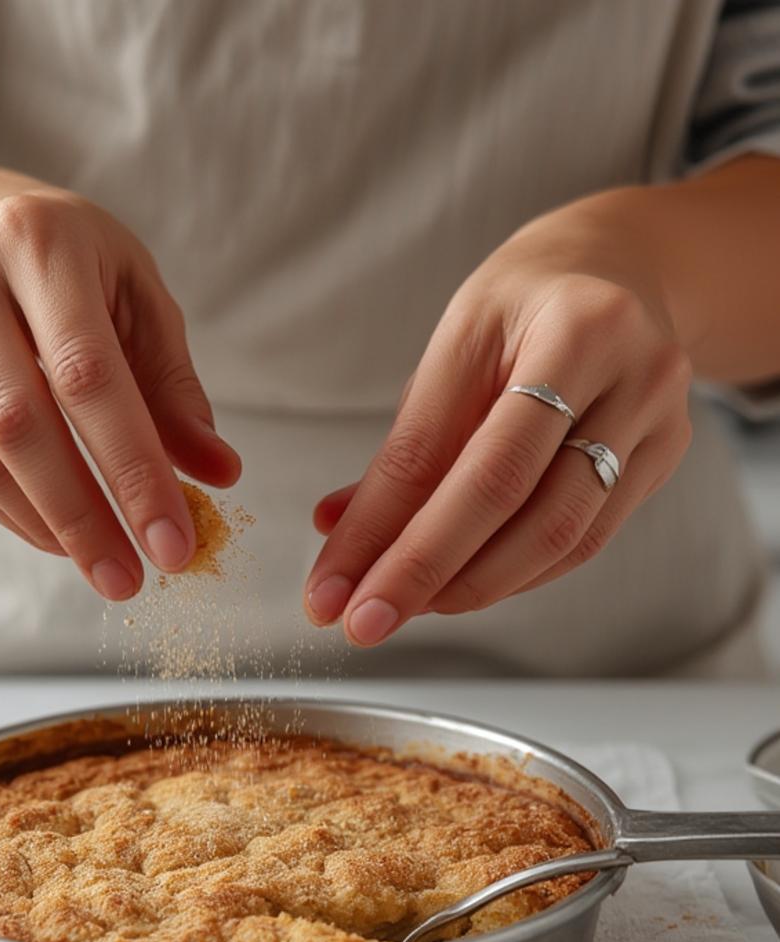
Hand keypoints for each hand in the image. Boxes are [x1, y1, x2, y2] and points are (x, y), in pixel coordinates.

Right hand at [0, 185, 239, 598]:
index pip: (90, 377)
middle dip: (84, 518)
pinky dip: (13, 516)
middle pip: (22, 425)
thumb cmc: (78, 274)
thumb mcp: (139, 303)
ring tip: (104, 566)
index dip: (134, 469)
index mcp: (40, 243)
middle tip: (131, 580)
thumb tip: (219, 474)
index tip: (173, 542)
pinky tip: (58, 538)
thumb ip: (175, 389)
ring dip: (48, 527)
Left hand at [304, 197, 693, 644]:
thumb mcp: (455, 347)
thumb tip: (338, 533)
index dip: (385, 534)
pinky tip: (465, 585)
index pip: (452, 451)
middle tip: (364, 620)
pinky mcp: (665, 457)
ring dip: (470, 586)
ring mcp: (656, 417)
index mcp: (564, 324)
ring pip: (556, 536)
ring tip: (408, 604)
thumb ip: (406, 447)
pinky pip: (584, 542)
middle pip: (511, 499)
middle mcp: (625, 368)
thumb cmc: (526, 306)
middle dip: (423, 573)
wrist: (625, 267)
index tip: (330, 594)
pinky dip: (516, 575)